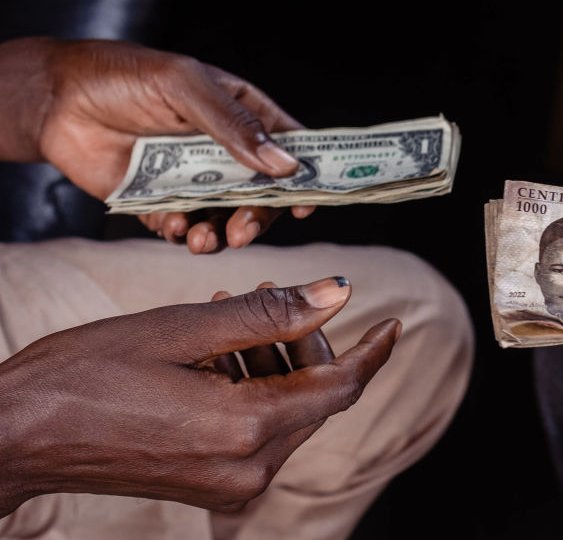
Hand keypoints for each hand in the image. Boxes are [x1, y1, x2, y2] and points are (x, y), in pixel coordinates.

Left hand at [0, 37, 314, 252]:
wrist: (57, 101)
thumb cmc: (124, 77)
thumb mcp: (185, 88)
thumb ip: (234, 127)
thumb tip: (284, 165)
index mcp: (241, 114)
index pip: (288, 147)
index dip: (305, 177)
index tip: (304, 205)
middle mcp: (224, 150)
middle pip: (261, 193)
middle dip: (256, 217)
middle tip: (241, 232)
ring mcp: (194, 178)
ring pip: (225, 217)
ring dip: (221, 235)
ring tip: (203, 240)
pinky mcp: (162, 202)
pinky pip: (184, 227)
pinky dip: (184, 235)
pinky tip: (174, 229)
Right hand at [0, 276, 400, 515]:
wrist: (16, 436)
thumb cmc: (86, 374)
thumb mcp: (182, 327)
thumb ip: (270, 315)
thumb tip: (339, 293)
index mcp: (247, 429)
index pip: (340, 388)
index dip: (371, 352)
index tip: (393, 324)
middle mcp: (249, 468)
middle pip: (314, 398)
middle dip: (304, 344)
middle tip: (265, 297)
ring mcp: (230, 483)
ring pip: (287, 412)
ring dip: (272, 361)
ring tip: (226, 317)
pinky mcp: (212, 485)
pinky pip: (257, 431)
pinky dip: (251, 387)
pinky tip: (216, 353)